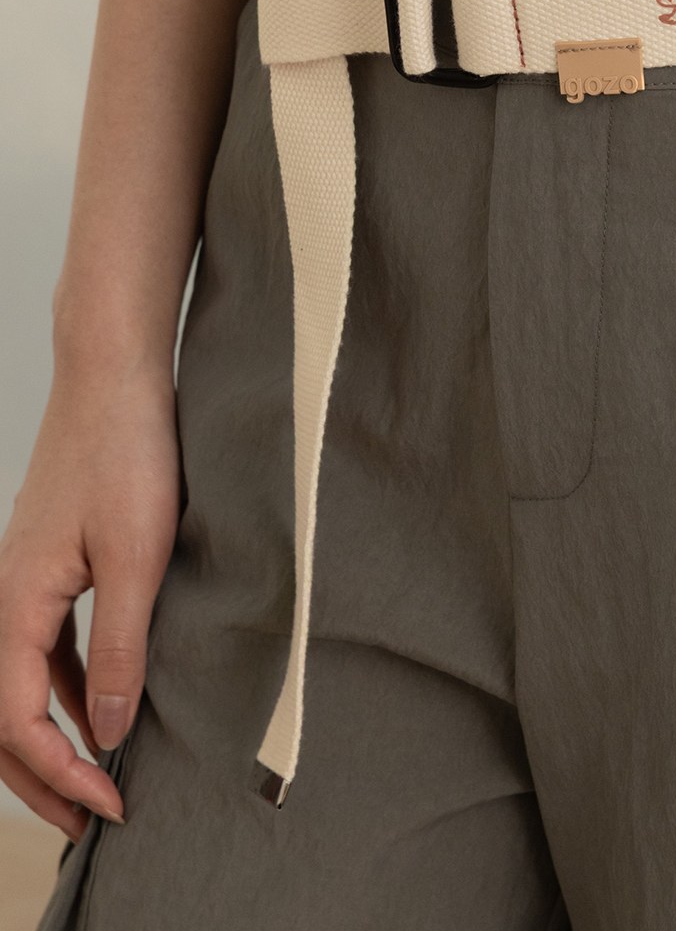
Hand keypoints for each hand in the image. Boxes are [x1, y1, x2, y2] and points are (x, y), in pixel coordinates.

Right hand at [0, 357, 179, 836]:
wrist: (114, 374)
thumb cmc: (128, 450)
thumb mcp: (138, 555)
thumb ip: (122, 645)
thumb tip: (107, 730)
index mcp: (14, 603)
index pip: (15, 721)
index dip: (60, 774)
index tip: (110, 807)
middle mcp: (4, 597)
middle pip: (2, 716)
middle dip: (40, 779)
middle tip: (90, 824)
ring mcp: (22, 579)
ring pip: (19, 684)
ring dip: (50, 738)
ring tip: (95, 779)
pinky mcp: (49, 562)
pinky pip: (42, 647)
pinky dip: (64, 689)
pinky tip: (102, 703)